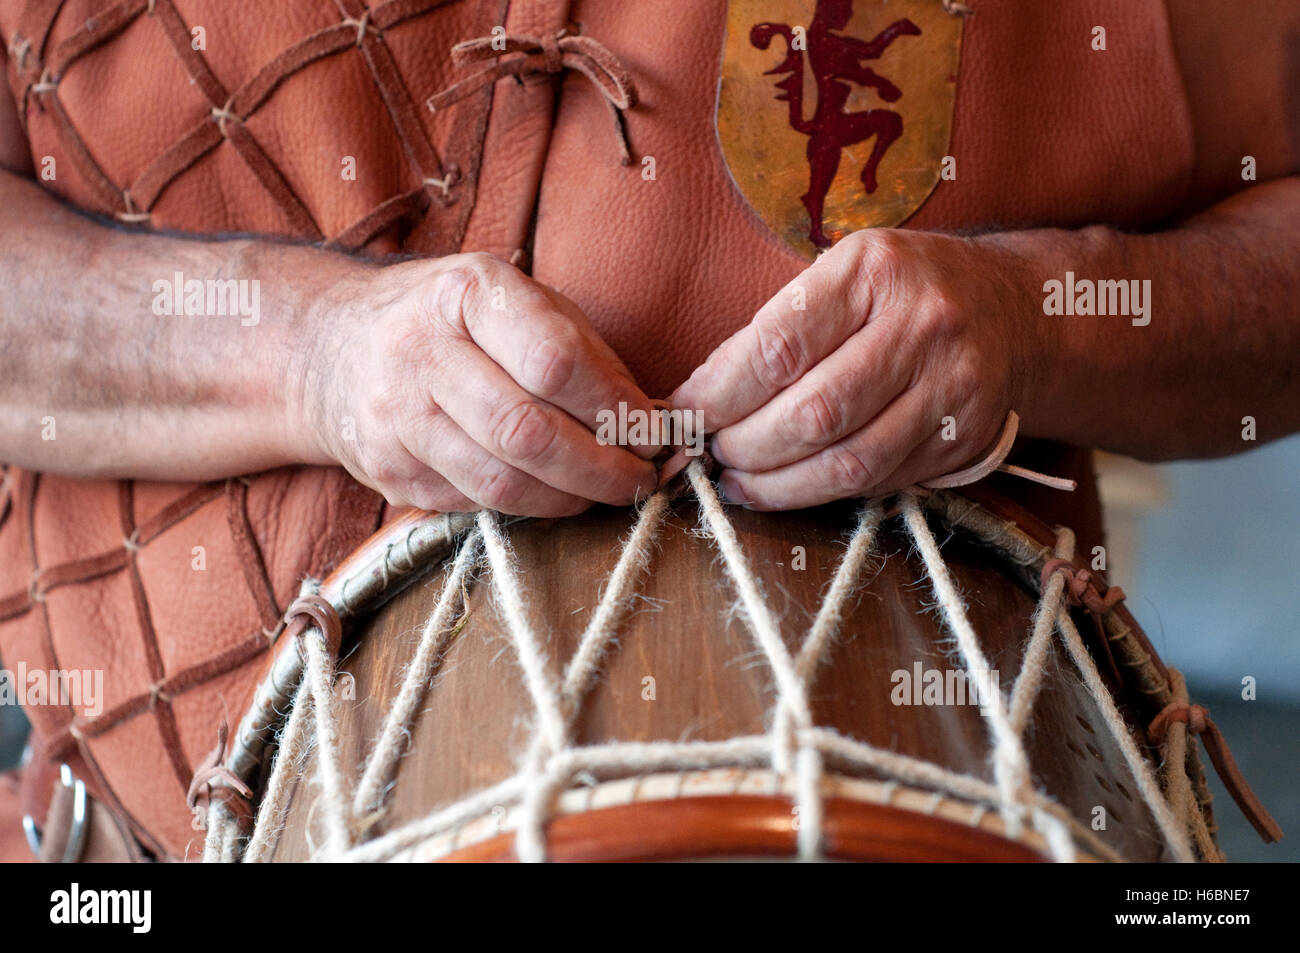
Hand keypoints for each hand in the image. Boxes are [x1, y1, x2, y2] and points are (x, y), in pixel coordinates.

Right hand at [301, 252, 659, 515]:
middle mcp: (421, 351)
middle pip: (527, 431)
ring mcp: (395, 416)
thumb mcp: (515, 302)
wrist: (334, 348)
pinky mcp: (387, 470)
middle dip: (599, 468)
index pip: (555, 360)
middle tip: (637, 480)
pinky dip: (525, 507)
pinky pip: (473, 503)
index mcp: (466, 294)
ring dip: (568, 498)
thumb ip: (583, 351)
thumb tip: (648, 419)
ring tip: (603, 493)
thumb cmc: (452, 322)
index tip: (651, 431)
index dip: (615, 406)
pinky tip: (552, 495)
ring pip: (500, 481)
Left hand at [671, 229, 1045, 509]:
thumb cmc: (903, 290)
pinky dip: (823, 491)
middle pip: (814, 413)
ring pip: (848, 461)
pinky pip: (880, 480)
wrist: (1015, 310)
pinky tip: (787, 487)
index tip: (685, 413)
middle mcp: (923, 325)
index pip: (780, 345)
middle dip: (745, 445)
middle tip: (712, 453)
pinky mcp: (964, 438)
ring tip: (739, 481)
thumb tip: (700, 395)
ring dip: (778, 484)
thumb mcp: (843, 273)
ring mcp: (952, 387)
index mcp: (876, 270)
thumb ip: (777, 327)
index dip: (721, 392)